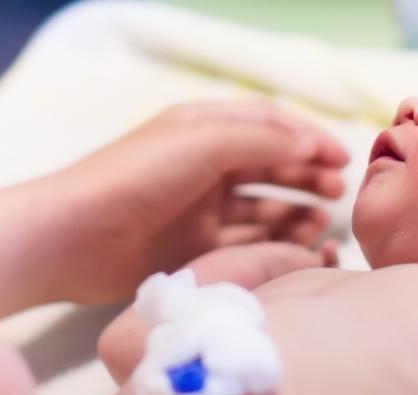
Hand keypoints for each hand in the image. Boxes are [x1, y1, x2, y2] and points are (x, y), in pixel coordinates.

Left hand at [40, 100, 348, 302]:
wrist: (74, 236)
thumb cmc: (136, 178)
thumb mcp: (204, 144)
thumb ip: (263, 142)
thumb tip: (313, 148)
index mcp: (205, 128)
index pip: (270, 125)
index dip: (309, 138)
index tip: (343, 159)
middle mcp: (206, 165)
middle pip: (271, 165)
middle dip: (308, 175)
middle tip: (338, 191)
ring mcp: (201, 207)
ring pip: (264, 205)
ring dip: (296, 210)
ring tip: (322, 222)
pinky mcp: (196, 246)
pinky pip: (248, 240)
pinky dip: (275, 240)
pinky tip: (298, 244)